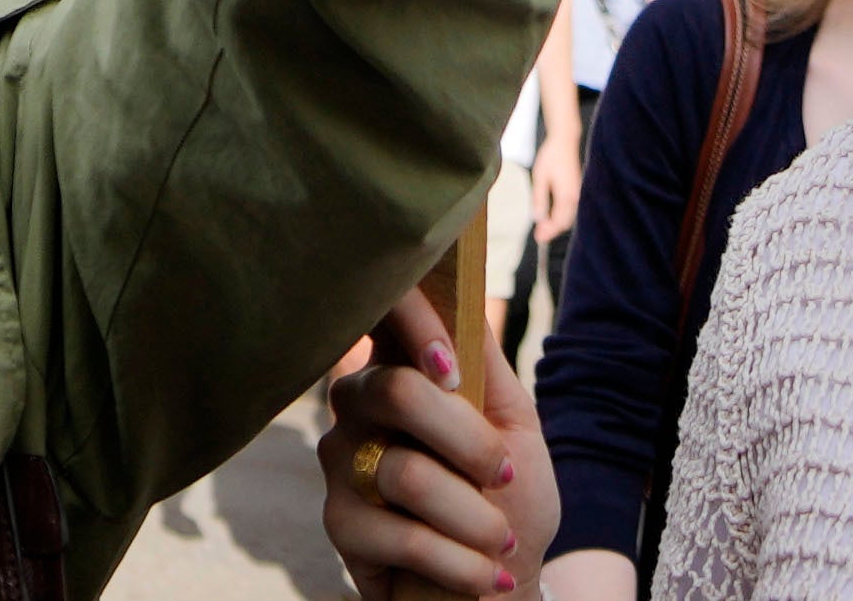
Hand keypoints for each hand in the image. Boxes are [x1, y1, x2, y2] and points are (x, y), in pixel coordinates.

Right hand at [316, 286, 540, 594]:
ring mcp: (341, 461)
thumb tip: (459, 282)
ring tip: (499, 541)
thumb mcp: (515, 421)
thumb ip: (483, 358)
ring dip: (476, 519)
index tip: (452, 371)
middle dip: (473, 446)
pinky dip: (461, 563)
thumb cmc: (509, 498)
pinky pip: (403, 537)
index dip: (410, 323)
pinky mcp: (338, 523)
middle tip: (504, 479)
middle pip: (396, 392)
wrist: (500, 582)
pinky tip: (482, 574)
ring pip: (407, 474)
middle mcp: (358, 402)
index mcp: (400, 364)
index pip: (382, 310)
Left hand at [531, 124, 583, 243]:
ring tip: (543, 228)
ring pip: (569, 216)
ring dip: (557, 224)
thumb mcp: (540, 177)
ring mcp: (578, 193)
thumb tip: (538, 218)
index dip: (549, 231)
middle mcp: (576, 197)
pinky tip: (551, 216)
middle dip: (552, 230)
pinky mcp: (577, 190)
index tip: (538, 237)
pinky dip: (562, 216)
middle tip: (538, 236)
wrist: (564, 141)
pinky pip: (571, 209)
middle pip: (565, 222)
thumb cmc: (551, 157)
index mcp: (567, 195)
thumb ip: (539, 199)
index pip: (559, 221)